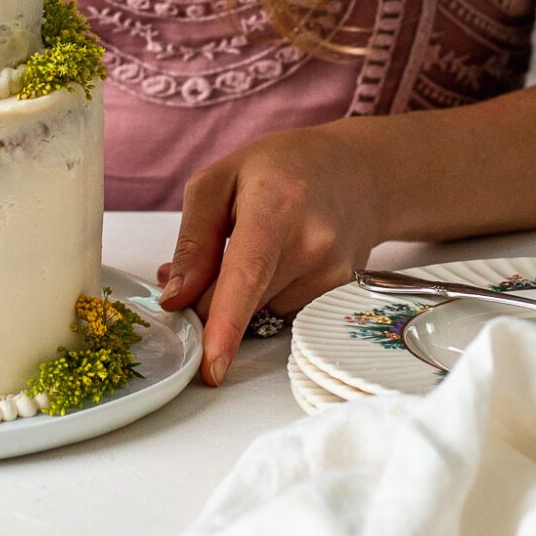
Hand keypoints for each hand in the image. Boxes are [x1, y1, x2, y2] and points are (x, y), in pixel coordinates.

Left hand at [156, 125, 381, 387]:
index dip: (226, 325)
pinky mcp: (341, 295)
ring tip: (269, 243)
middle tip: (217, 254)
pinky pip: (285, 313)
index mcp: (276, 207)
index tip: (211, 367)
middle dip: (214, 297)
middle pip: (244, 304)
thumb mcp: (220, 180)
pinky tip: (286, 259)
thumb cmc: (283, 167)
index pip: (247, 275)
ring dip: (249, 294)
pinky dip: (273, 296)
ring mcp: (334, 274)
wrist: (359, 172)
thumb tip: (176, 298)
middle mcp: (313, 245)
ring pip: (263, 313)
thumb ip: (193, 241)